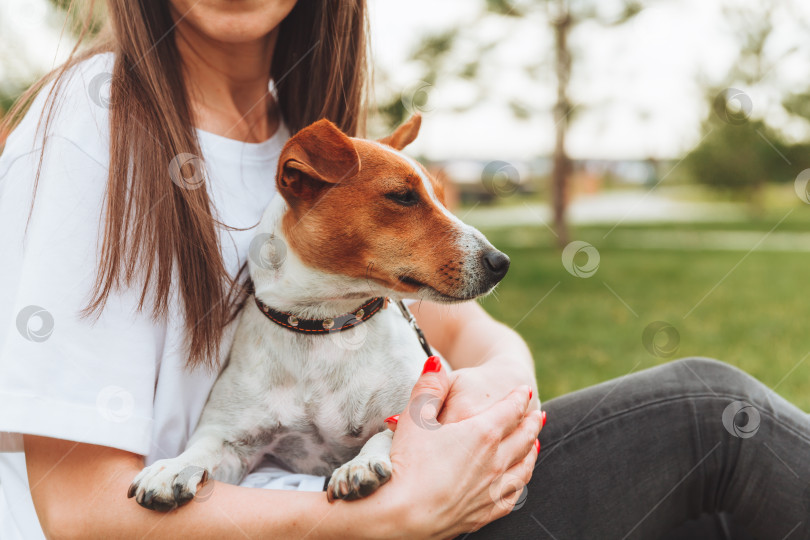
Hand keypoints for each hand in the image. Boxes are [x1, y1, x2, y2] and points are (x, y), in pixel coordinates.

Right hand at [378, 357, 542, 537]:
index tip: (524, 390)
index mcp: (482, 432)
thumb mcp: (414, 417)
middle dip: (532, 423)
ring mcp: (493, 489)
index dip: (519, 397)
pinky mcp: (484, 513)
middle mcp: (495, 461)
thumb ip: (429, 387)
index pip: (511, 409)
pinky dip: (520, 482)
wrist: (401, 516)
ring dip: (532, 451)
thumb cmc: (406, 463)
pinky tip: (518, 481)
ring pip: (524, 467)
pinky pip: (513, 496)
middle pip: (524, 437)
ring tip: (534, 443)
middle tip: (539, 414)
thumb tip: (435, 362)